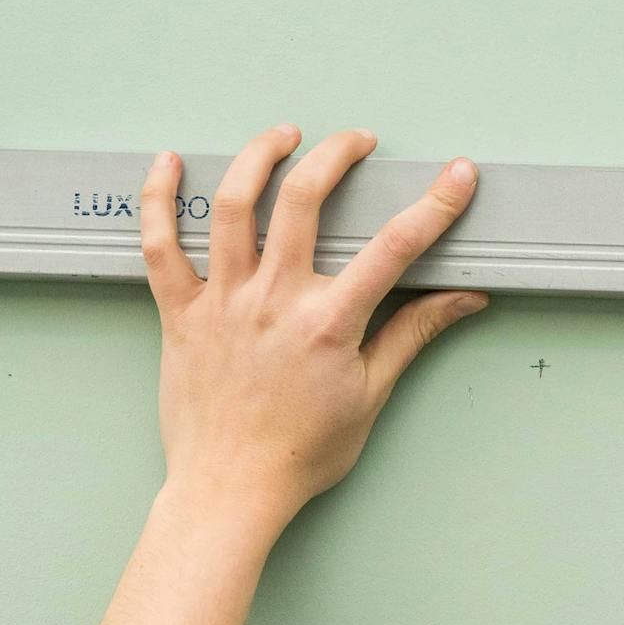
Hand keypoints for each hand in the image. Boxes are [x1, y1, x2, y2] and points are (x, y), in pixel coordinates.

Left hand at [141, 125, 485, 537]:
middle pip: (303, 200)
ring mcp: (222, 302)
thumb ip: (414, 334)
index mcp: (329, 323)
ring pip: (232, 205)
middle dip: (336, 155)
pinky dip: (158, 198)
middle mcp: (274, 301)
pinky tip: (169, 162)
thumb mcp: (371, 394)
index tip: (458, 176)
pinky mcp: (180, 313)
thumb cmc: (301, 453)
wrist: (231, 489)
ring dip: (258, 157)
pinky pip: (160, 244)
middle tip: (356, 141)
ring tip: (282, 135)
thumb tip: (464, 300)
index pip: (394, 248)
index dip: (434, 204)